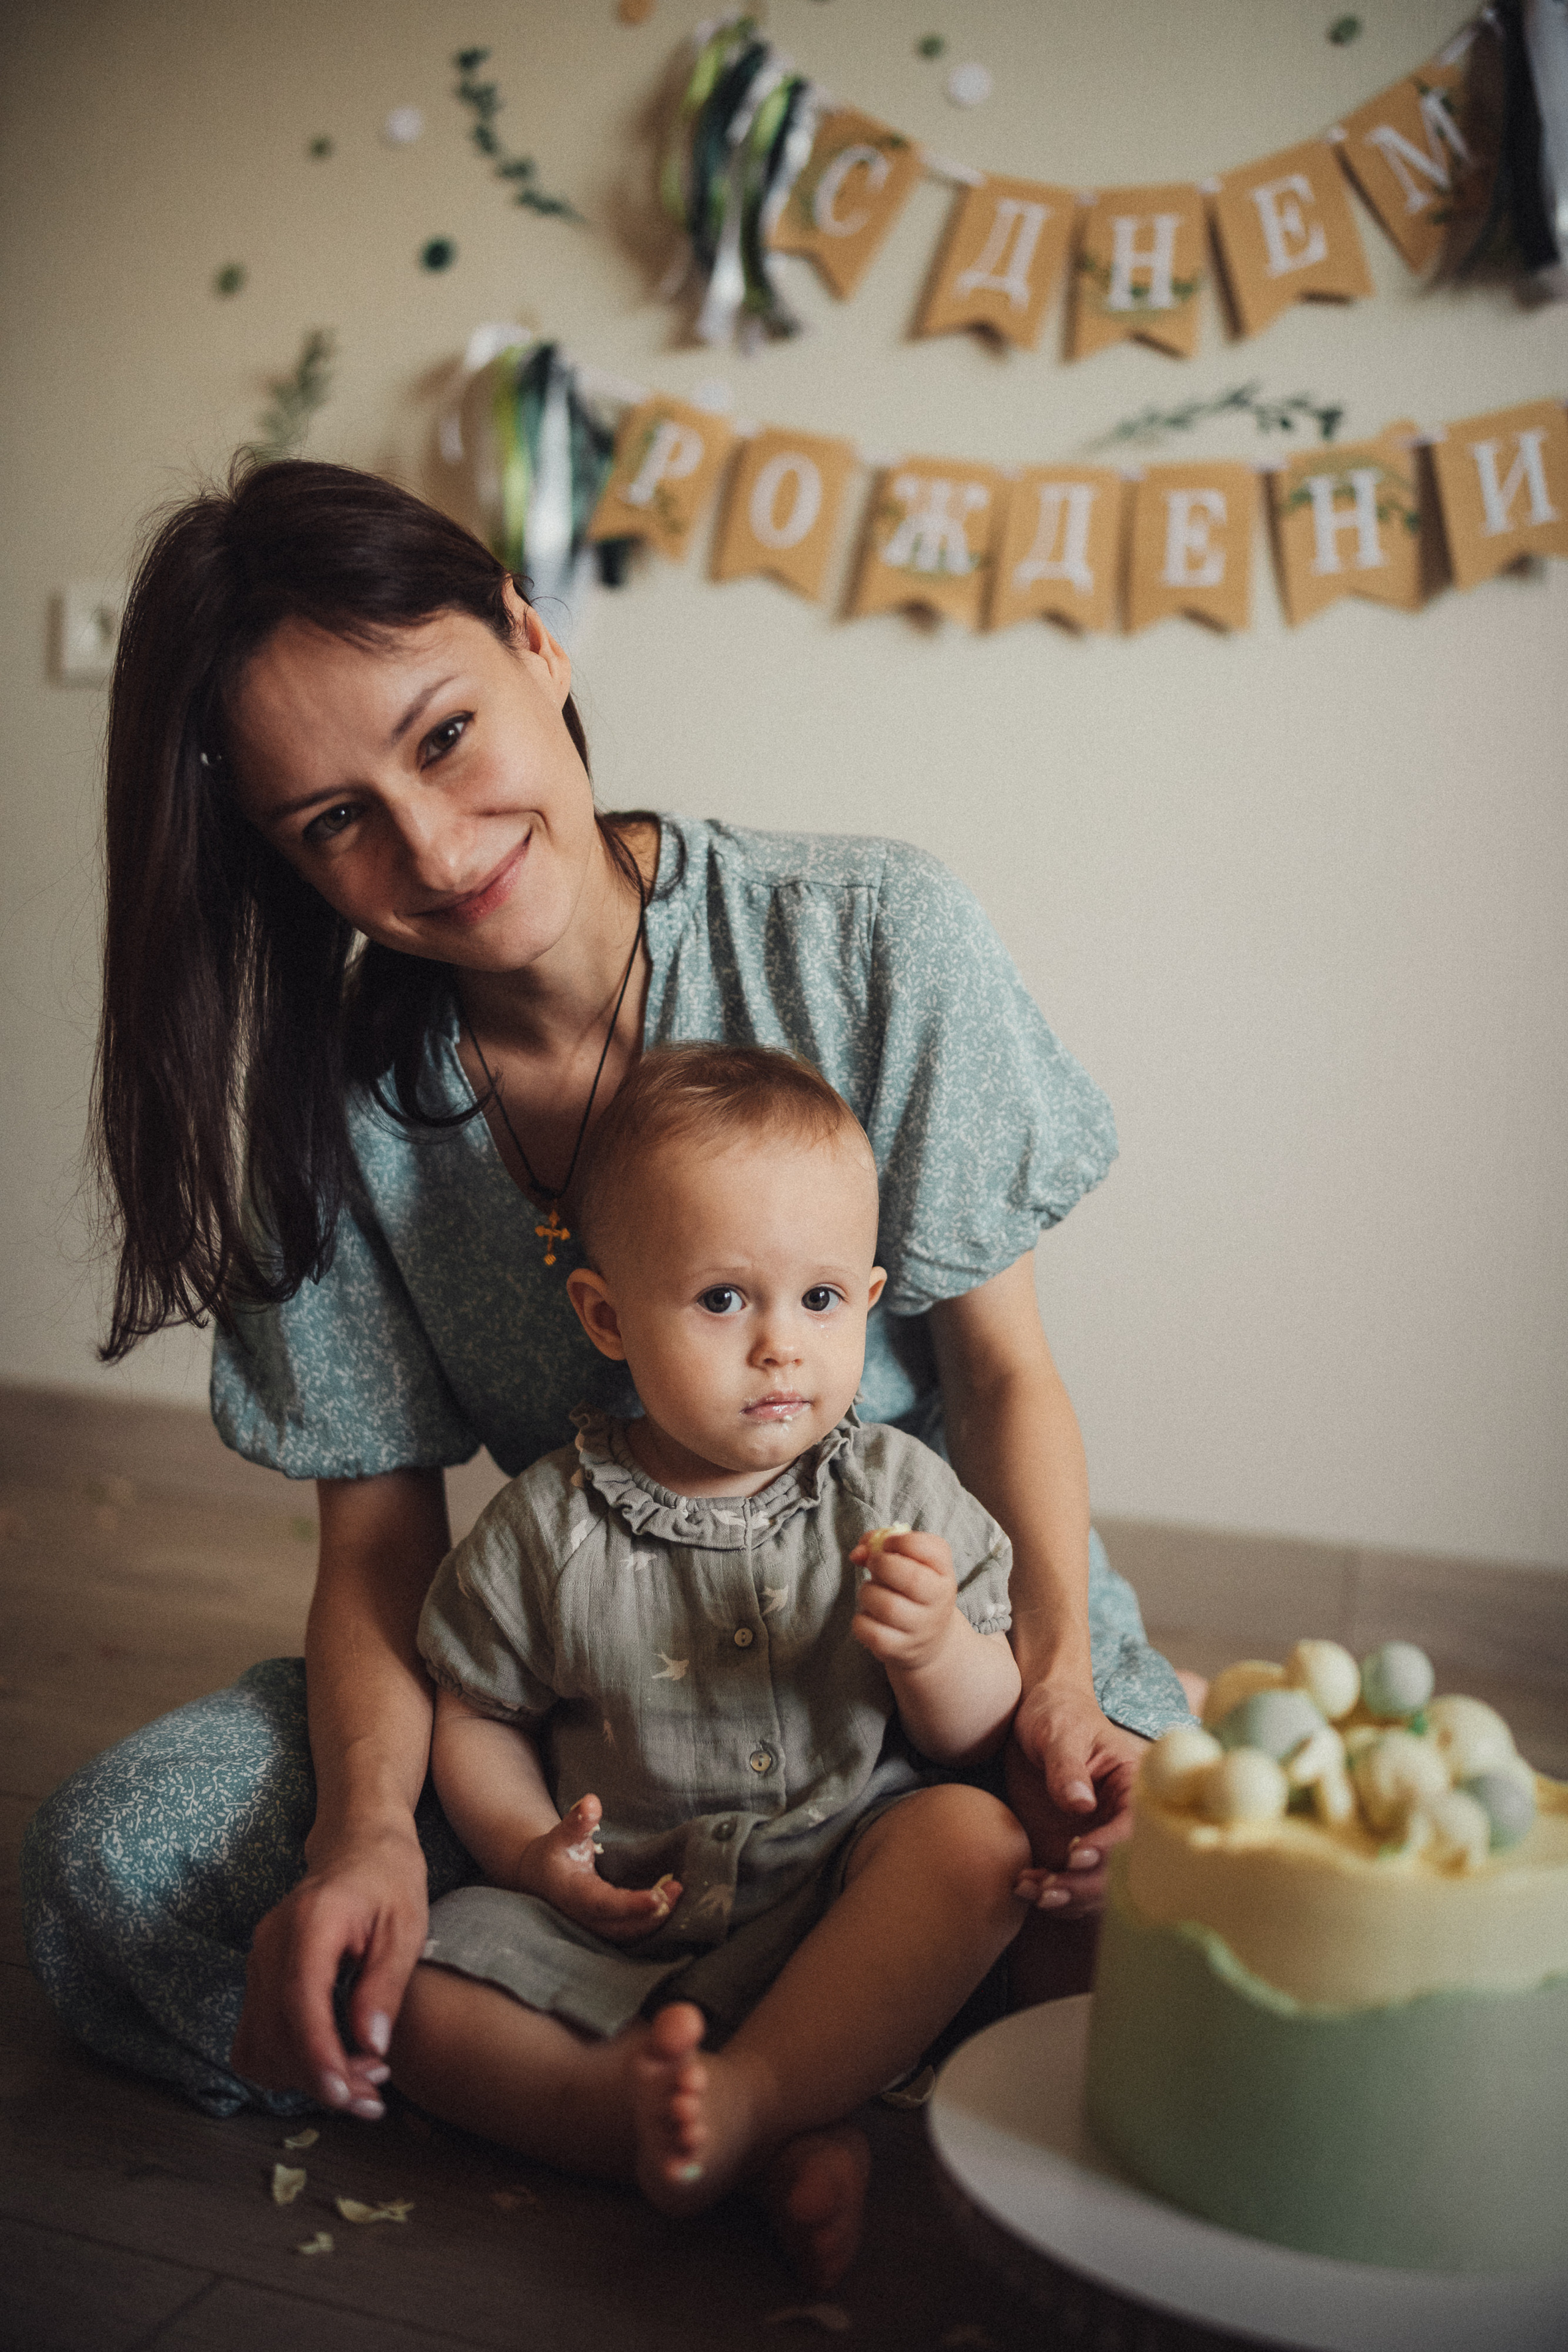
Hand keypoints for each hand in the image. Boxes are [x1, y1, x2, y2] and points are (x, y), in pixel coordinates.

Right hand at [231, 1817, 429, 2116]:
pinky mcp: (258, 1976)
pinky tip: (325, 2066)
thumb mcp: (406, 1927)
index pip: (300, 2001)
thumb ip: (385, 1986)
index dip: (318, 2056)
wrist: (357, 1844)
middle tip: (371, 2096)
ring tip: (357, 2083)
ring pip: (258, 2043)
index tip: (344, 2094)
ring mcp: (257, 1960)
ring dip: (301, 2078)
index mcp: (311, 1922)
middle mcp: (271, 1943)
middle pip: (275, 2032)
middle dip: (319, 2077)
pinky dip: (282, 2064)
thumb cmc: (389, 1879)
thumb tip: (372, 2048)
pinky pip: (253, 2037)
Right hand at [515, 1796, 680, 1943]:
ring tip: (677, 1894)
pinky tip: (670, 1903)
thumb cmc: (554, 1854)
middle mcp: (586, 1917)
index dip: (632, 1905)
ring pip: (629, 1934)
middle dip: (652, 1914)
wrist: (541, 1877)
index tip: (658, 1897)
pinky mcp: (606, 1927)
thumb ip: (577, 1821)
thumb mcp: (561, 1835)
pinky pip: (630, 1931)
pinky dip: (651, 1922)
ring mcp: (596, 1927)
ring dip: (656, 1920)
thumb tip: (591, 1801)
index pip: (606, 1905)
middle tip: (678, 1890)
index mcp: (575, 1895)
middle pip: (622, 1927)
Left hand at [849, 1529, 957, 1671]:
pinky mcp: (900, 1650)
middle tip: (875, 1564)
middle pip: (911, 1578)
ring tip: (871, 1593)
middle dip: (882, 1564)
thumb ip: (881, 1545)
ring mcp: (920, 1629)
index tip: (888, 1544)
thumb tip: (858, 1553)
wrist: (929, 1640)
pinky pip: (871, 1632)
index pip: (932, 1549)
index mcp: (944, 1574)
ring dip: (867, 1592)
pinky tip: (868, 1616)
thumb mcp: (910, 1563)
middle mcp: (938, 1602)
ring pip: (887, 1606)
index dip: (902, 1540)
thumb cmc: (912, 1591)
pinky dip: (861, 1620)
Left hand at [1004, 1680, 1149, 1917]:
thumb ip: (1067, 1766)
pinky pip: (1067, 1884)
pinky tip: (1021, 1884)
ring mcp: (1095, 1838)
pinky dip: (1049, 1893)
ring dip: (1065, 1898)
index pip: (1134, 1831)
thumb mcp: (1060, 1731)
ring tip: (1029, 1890)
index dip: (1110, 1849)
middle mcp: (1120, 1821)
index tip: (1076, 1854)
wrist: (1034, 1714)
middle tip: (1049, 1889)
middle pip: (1118, 1871)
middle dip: (1085, 1887)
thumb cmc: (1056, 1712)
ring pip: (1093, 1887)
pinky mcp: (1068, 1848)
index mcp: (1134, 1790)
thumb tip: (1081, 1803)